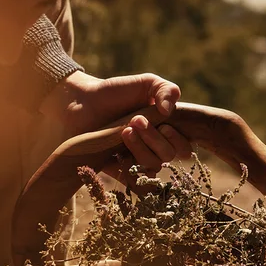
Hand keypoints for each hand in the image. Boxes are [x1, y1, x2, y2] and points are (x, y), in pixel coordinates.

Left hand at [41, 71, 192, 177]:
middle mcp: (153, 148)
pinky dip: (130, 171)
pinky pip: (132, 182)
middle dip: (154, 139)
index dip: (177, 139)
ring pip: (151, 167)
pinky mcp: (118, 170)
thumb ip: (166, 90)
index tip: (163, 124)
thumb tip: (168, 111)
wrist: (81, 101)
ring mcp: (136, 160)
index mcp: (164, 131)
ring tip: (123, 131)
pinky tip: (118, 154)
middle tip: (135, 120)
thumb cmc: (115, 91)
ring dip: (140, 148)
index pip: (184, 147)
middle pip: (168, 156)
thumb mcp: (145, 83)